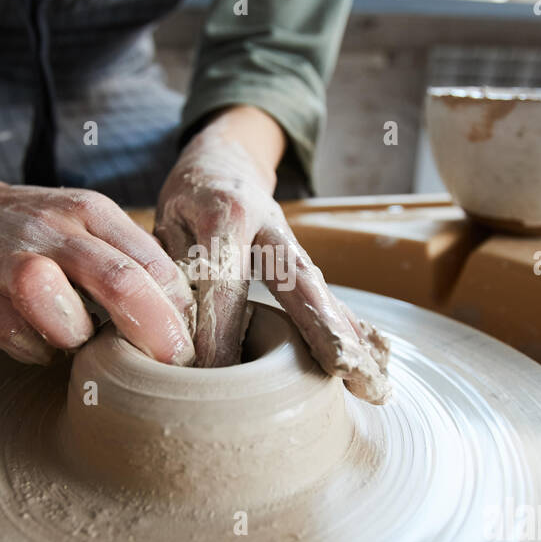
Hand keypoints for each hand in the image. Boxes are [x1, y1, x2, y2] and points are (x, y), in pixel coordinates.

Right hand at [0, 181, 196, 365]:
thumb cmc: (50, 234)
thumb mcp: (95, 227)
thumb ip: (136, 262)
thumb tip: (188, 317)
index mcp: (92, 211)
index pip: (151, 261)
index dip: (178, 309)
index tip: (191, 342)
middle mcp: (53, 229)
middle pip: (116, 280)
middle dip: (154, 329)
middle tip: (173, 363)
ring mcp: (11, 260)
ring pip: (58, 309)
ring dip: (80, 336)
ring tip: (81, 339)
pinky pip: (21, 339)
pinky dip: (40, 350)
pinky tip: (43, 339)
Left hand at [155, 108, 389, 402]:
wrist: (226, 158)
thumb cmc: (188, 198)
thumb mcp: (166, 221)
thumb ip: (169, 268)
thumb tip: (166, 330)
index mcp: (225, 215)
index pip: (223, 281)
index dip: (218, 331)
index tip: (215, 376)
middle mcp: (269, 227)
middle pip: (299, 281)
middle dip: (321, 327)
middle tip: (342, 368)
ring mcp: (294, 243)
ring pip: (323, 291)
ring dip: (349, 338)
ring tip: (373, 383)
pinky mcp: (305, 260)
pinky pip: (329, 297)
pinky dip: (350, 331)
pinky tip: (374, 365)